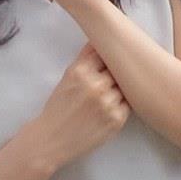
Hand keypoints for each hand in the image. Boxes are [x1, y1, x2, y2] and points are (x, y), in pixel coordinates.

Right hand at [32, 43, 130, 168]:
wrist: (52, 138)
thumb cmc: (58, 107)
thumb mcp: (67, 78)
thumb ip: (85, 60)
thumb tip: (101, 40)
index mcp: (80, 71)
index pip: (104, 51)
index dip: (108, 54)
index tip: (109, 56)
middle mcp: (95, 85)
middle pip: (118, 68)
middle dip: (114, 72)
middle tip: (108, 79)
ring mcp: (108, 102)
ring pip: (124, 86)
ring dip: (119, 88)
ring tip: (106, 96)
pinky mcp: (116, 119)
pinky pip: (128, 104)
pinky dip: (121, 104)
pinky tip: (108, 108)